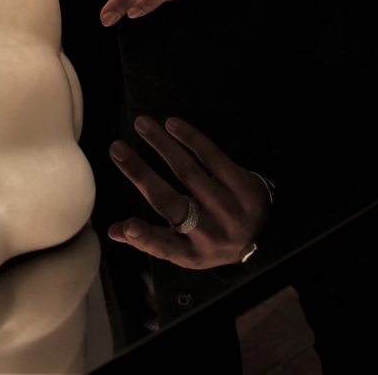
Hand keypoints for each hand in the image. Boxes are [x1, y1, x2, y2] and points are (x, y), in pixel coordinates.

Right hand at [108, 115, 269, 267]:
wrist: (265, 233)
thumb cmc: (214, 240)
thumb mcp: (188, 250)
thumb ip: (153, 240)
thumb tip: (113, 231)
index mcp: (191, 253)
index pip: (165, 247)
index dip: (145, 239)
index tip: (126, 227)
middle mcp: (209, 233)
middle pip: (170, 202)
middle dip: (140, 174)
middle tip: (116, 149)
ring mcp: (227, 208)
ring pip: (188, 171)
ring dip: (161, 144)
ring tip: (142, 124)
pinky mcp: (241, 185)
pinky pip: (212, 156)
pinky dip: (190, 138)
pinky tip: (172, 124)